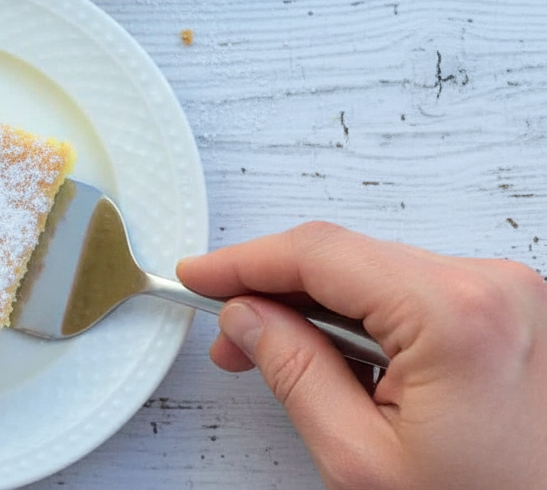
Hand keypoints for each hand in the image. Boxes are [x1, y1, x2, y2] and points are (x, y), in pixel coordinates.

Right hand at [176, 221, 546, 489]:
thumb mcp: (363, 459)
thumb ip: (295, 373)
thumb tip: (248, 316)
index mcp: (455, 313)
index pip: (319, 254)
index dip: (244, 262)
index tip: (199, 277)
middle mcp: (493, 286)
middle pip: (350, 259)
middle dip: (278, 292)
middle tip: (230, 337)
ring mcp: (513, 298)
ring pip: (381, 274)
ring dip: (323, 307)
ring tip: (283, 358)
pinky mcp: (518, 316)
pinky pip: (419, 293)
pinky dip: (371, 317)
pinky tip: (341, 357)